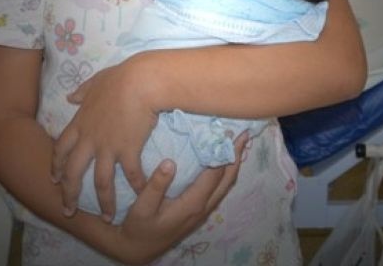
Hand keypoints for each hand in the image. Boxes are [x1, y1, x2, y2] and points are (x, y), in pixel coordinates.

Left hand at [51, 60, 157, 219]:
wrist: (140, 81)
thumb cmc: (120, 78)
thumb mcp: (96, 82)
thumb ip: (83, 92)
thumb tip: (71, 96)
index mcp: (80, 123)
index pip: (61, 150)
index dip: (56, 167)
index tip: (54, 180)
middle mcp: (90, 140)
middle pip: (73, 173)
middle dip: (69, 194)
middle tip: (69, 211)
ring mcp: (108, 147)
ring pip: (100, 182)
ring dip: (103, 202)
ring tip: (107, 218)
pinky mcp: (128, 150)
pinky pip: (131, 175)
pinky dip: (136, 187)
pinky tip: (140, 195)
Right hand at [112, 133, 247, 264]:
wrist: (138, 250)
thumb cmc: (139, 227)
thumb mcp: (142, 207)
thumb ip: (156, 185)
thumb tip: (170, 161)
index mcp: (192, 204)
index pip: (214, 174)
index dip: (221, 152)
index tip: (226, 132)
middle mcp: (203, 207)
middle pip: (227, 179)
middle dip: (236, 156)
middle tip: (243, 135)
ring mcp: (203, 211)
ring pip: (225, 186)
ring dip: (233, 165)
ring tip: (237, 145)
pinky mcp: (199, 212)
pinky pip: (218, 190)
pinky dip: (225, 174)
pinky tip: (222, 163)